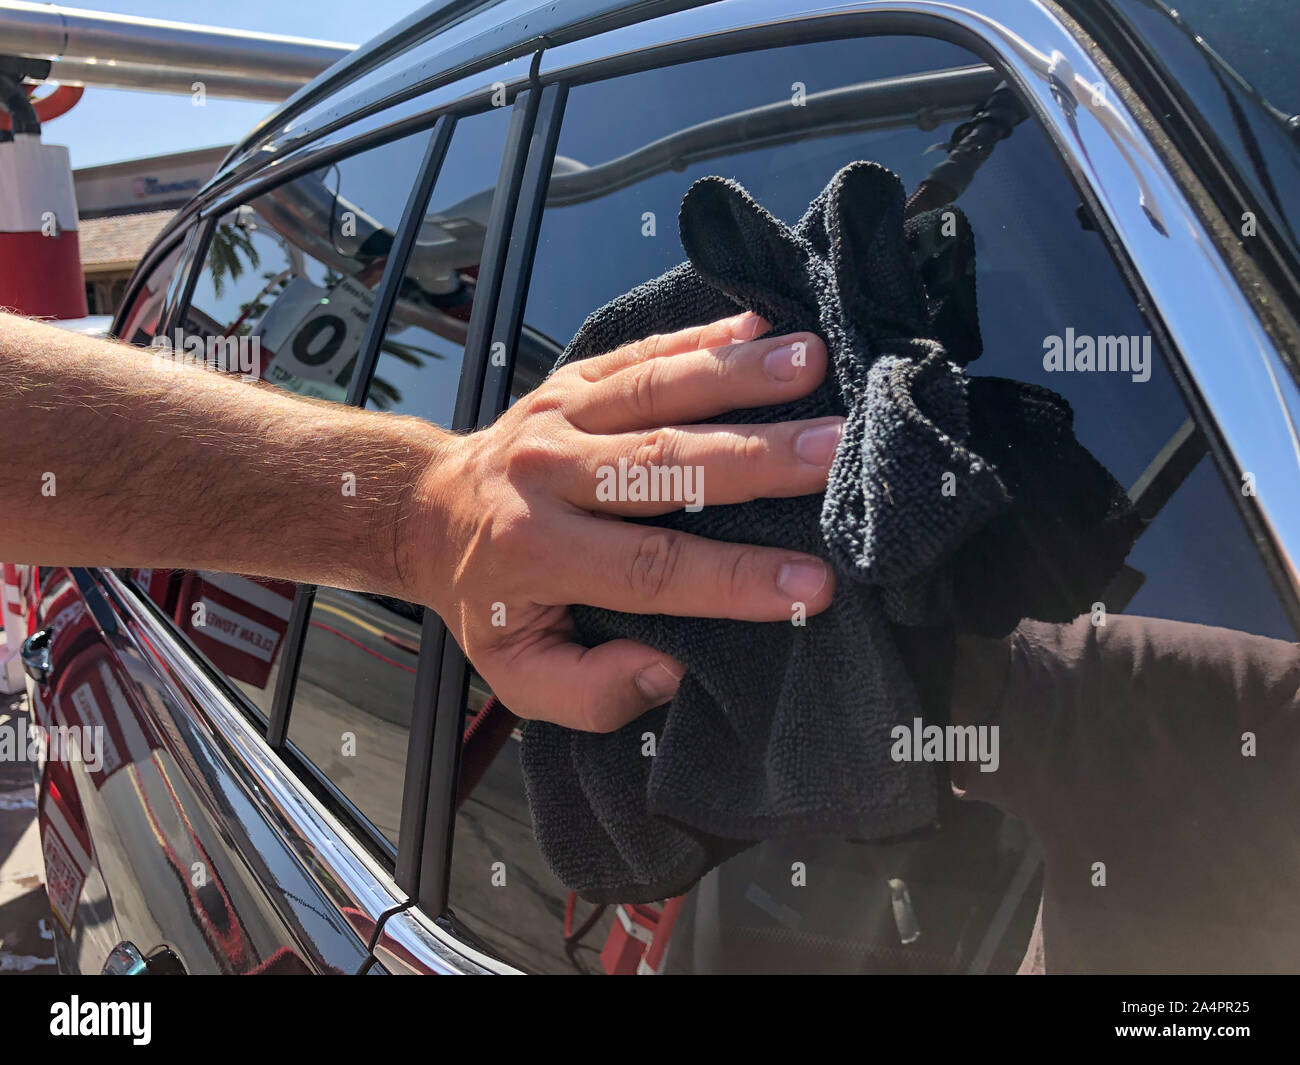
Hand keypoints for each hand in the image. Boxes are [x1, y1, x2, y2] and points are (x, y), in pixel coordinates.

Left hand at [403, 312, 841, 730]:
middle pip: (664, 463)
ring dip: (738, 374)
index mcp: (537, 551)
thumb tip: (671, 668)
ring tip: (812, 364)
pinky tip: (764, 325)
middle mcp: (548, 473)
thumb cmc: (491, 598)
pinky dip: (704, 336)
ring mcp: (561, 414)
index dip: (735, 578)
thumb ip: (591, 691)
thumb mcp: (518, 671)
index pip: (650, 568)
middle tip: (835, 451)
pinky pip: (643, 351)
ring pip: (656, 390)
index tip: (814, 583)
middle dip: (757, 458)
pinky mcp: (574, 379)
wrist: (428, 511)